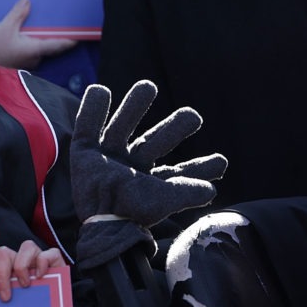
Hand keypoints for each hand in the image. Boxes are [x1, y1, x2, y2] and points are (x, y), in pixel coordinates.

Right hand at [0, 0, 76, 69]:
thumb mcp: (4, 27)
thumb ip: (17, 14)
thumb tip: (27, 1)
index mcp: (34, 50)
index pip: (59, 44)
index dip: (70, 39)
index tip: (81, 35)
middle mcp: (32, 59)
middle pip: (47, 44)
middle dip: (50, 33)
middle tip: (54, 20)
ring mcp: (23, 62)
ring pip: (35, 47)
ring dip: (35, 36)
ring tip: (33, 22)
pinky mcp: (14, 63)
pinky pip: (24, 49)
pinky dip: (25, 40)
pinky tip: (19, 32)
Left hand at [0, 240, 64, 304]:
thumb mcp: (7, 306)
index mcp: (1, 268)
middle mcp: (17, 259)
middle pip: (3, 253)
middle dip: (0, 275)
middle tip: (5, 298)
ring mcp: (35, 257)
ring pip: (25, 246)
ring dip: (21, 267)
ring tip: (24, 286)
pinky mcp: (53, 259)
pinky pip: (47, 253)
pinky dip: (42, 263)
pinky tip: (40, 277)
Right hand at [70, 80, 226, 267]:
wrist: (101, 219)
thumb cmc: (133, 212)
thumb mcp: (165, 200)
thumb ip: (188, 191)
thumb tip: (212, 189)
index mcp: (150, 184)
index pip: (179, 173)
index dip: (200, 168)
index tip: (222, 163)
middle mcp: (130, 169)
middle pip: (154, 142)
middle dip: (175, 129)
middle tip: (195, 117)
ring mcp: (107, 159)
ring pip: (122, 125)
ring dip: (134, 105)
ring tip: (149, 86)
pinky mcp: (85, 153)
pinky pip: (87, 124)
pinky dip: (93, 107)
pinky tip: (101, 89)